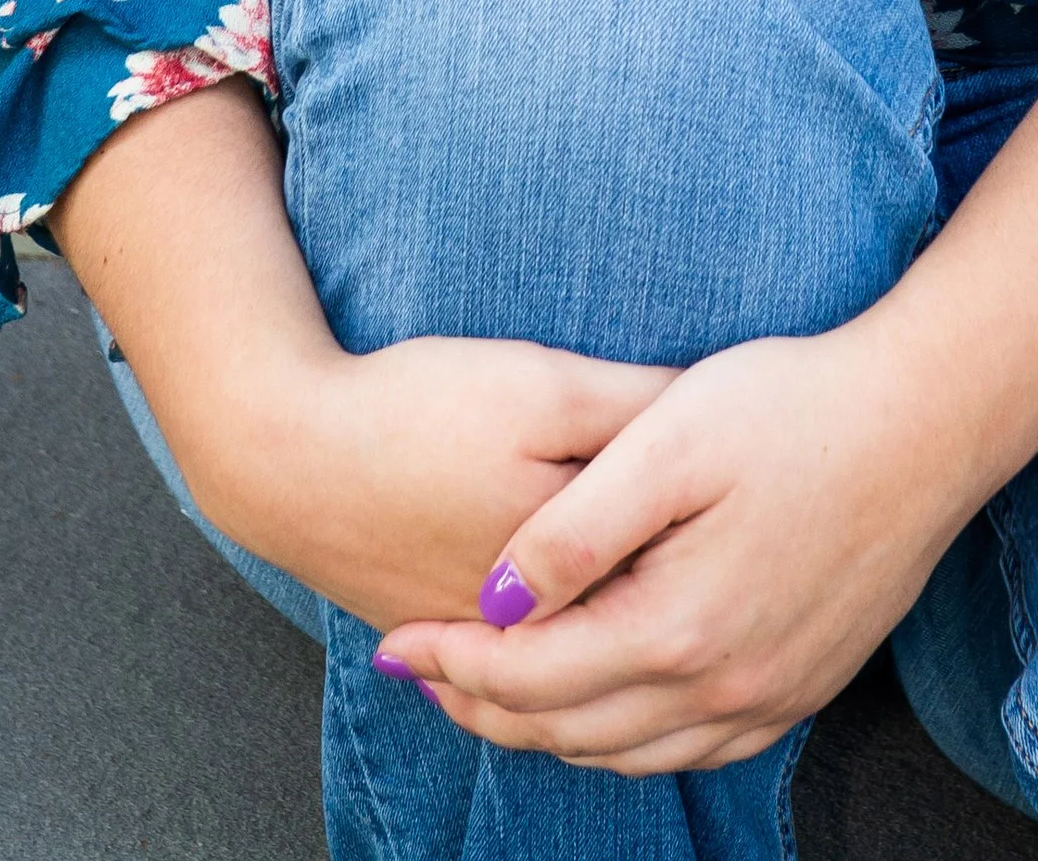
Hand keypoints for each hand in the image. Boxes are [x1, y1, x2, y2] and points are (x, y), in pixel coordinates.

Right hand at [50, 77, 673, 635]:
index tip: (753, 480)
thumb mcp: (543, 386)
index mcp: (576, 567)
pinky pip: (520, 651)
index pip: (683, 557)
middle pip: (637, 607)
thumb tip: (719, 415)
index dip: (726, 520)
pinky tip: (581, 596)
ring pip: (581, 641)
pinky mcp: (441, 638)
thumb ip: (636, 408)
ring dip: (626, 610)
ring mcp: (485, 644)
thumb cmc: (417, 409)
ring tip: (668, 566)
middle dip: (684, 572)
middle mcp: (539, 627)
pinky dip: (556, 628)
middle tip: (726, 529)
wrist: (285, 455)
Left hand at [374, 42, 1037, 767]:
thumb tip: (491, 601)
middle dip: (486, 705)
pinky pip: (694, 750)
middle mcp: (722, 687)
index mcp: (677, 628)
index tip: (391, 643)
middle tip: (423, 672)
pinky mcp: (804, 684)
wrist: (930, 420)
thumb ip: (573, 530)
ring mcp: (770, 697)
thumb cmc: (796, 406)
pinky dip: (629, 740)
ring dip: (550, 729)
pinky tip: (607, 707)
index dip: (453, 663)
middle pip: (571, 729)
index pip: (532, 677)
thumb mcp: (668, 440)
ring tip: (492, 689)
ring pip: (628, 751)